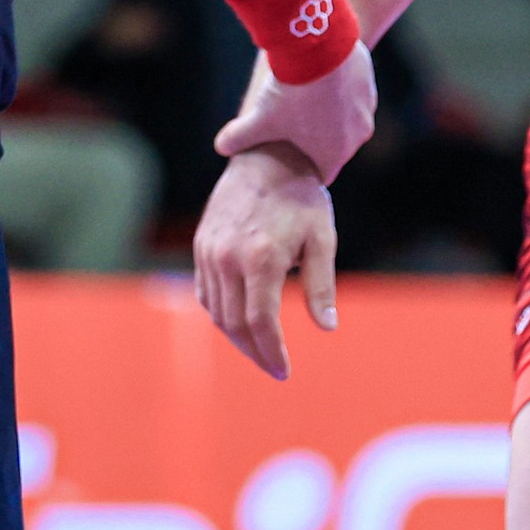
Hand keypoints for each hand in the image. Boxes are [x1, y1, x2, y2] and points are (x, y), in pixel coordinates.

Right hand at [193, 146, 338, 380]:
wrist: (266, 158)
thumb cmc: (301, 200)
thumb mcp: (322, 239)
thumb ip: (322, 286)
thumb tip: (327, 327)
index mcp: (261, 257)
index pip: (261, 321)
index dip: (271, 352)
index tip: (284, 371)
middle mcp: (228, 257)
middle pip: (235, 323)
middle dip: (255, 352)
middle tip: (274, 369)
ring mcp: (210, 251)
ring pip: (217, 311)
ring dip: (237, 337)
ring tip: (259, 350)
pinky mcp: (202, 246)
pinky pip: (206, 293)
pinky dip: (221, 314)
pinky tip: (239, 323)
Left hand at [210, 44, 379, 183]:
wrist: (318, 45)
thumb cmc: (291, 90)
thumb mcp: (260, 117)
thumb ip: (239, 137)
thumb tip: (220, 148)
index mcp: (335, 153)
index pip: (321, 174)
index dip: (304, 169)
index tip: (289, 160)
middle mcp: (358, 135)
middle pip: (334, 145)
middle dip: (316, 140)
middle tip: (292, 128)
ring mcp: (366, 107)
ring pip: (346, 118)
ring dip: (329, 113)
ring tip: (304, 98)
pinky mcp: (368, 81)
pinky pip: (352, 92)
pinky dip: (339, 89)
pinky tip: (319, 78)